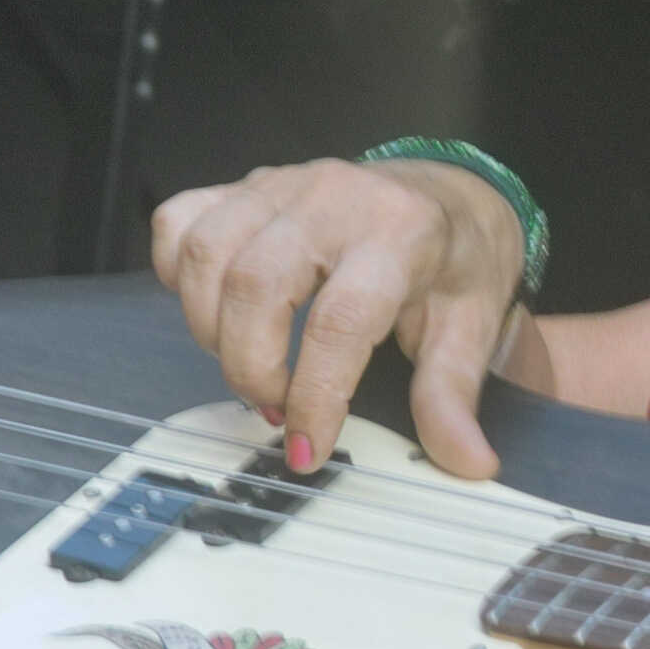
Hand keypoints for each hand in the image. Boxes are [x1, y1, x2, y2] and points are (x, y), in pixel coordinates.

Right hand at [149, 158, 528, 477]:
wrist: (450, 194)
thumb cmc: (457, 258)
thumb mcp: (471, 327)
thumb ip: (452, 396)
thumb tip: (468, 462)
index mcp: (400, 234)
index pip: (339, 320)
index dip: (316, 394)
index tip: (309, 448)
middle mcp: (334, 200)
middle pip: (255, 285)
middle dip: (250, 367)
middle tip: (277, 409)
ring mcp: (282, 186)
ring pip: (206, 253)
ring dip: (210, 328)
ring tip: (251, 367)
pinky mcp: (245, 186)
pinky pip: (180, 222)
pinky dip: (178, 273)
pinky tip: (216, 309)